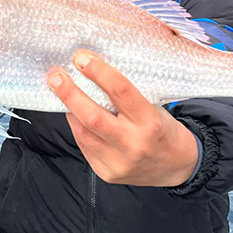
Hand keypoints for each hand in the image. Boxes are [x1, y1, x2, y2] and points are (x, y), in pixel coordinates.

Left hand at [48, 51, 198, 186]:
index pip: (121, 91)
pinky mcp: (107, 173)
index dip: (99, 72)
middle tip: (56, 76)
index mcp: (150, 121)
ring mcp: (119, 162)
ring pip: (83, 133)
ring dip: (69, 109)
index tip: (81, 58)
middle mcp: (134, 144)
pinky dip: (77, 127)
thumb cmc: (162, 129)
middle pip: (93, 118)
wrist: (176, 167)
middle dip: (70, 94)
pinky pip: (84, 146)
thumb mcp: (153, 107)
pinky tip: (75, 115)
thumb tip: (91, 71)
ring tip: (61, 91)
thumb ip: (125, 95)